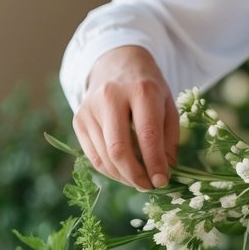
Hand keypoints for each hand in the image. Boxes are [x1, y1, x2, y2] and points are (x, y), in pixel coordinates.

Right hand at [73, 46, 178, 189]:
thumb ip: (169, 137)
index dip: (154, 164)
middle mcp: (111, 97)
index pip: (147, 135)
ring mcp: (90, 108)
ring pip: (104, 157)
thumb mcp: (167, 103)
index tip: (161, 181)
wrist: (116, 62)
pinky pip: (93, 156)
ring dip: (123, 177)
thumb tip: (165, 171)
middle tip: (147, 186)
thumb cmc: (147, 87)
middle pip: (119, 150)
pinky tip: (122, 172)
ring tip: (137, 180)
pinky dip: (109, 171)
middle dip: (135, 176)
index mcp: (141, 90)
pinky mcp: (79, 119)